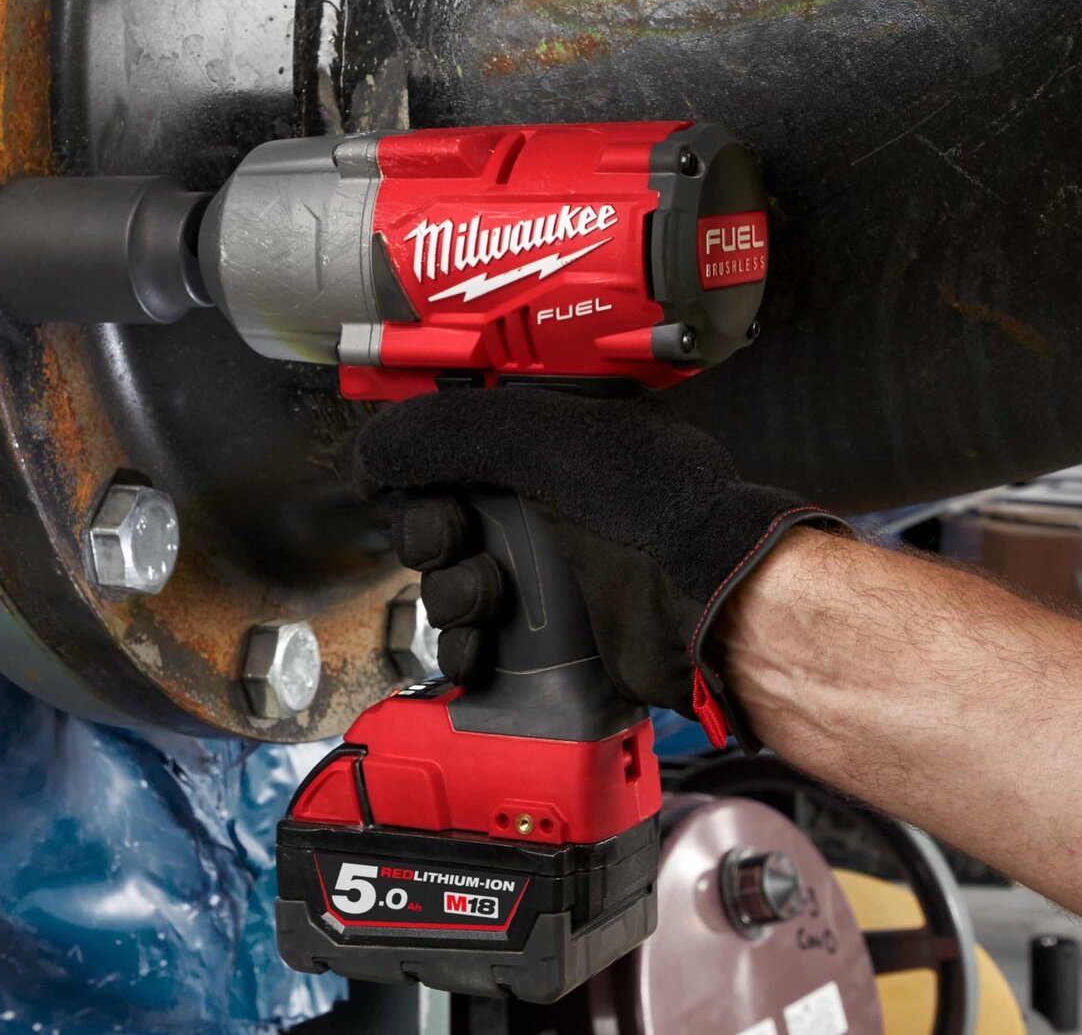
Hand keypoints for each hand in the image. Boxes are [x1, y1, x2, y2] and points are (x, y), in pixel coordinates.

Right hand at [355, 387, 842, 744]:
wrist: (709, 603)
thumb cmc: (656, 509)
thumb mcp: (542, 441)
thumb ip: (447, 432)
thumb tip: (372, 451)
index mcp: (542, 443)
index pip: (446, 444)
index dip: (415, 465)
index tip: (397, 480)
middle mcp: (540, 504)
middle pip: (437, 517)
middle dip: (428, 533)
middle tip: (450, 541)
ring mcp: (544, 573)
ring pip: (448, 584)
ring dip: (447, 595)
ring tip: (483, 599)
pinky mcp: (546, 638)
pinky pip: (473, 644)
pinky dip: (462, 649)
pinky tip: (479, 648)